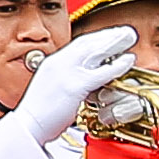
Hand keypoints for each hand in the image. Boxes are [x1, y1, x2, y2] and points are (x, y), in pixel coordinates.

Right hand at [3, 28, 142, 141]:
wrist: (27, 127)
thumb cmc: (39, 115)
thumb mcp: (50, 89)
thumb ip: (65, 80)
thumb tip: (81, 79)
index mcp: (52, 63)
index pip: (78, 44)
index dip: (97, 38)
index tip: (110, 35)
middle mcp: (58, 63)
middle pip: (88, 42)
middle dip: (109, 35)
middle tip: (126, 32)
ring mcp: (66, 72)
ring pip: (96, 51)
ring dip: (116, 42)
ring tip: (130, 38)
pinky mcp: (75, 85)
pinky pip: (102, 72)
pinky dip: (117, 65)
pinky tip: (128, 61)